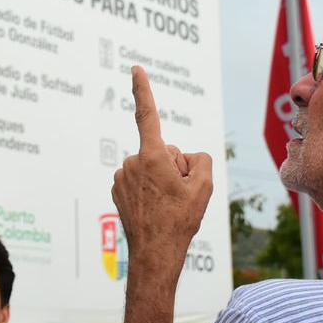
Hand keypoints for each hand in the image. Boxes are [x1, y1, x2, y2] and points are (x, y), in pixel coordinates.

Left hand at [111, 66, 213, 275]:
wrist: (155, 254)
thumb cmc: (180, 220)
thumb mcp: (204, 186)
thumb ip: (200, 160)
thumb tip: (184, 159)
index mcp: (151, 156)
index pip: (148, 115)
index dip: (143, 89)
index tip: (136, 68)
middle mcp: (132, 162)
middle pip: (163, 151)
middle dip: (174, 166)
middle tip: (178, 194)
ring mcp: (122, 176)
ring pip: (152, 166)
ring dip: (162, 179)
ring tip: (166, 205)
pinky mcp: (117, 189)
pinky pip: (141, 179)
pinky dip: (150, 188)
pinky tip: (155, 208)